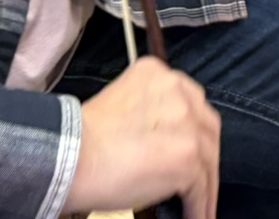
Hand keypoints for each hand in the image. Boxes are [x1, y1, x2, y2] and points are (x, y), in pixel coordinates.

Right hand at [66, 57, 220, 218]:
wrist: (70, 157)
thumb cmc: (84, 140)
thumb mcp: (123, 104)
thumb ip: (151, 110)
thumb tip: (167, 139)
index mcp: (158, 74)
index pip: (190, 105)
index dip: (193, 133)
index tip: (193, 150)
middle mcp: (177, 92)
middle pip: (206, 129)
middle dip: (205, 156)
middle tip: (199, 179)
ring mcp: (186, 124)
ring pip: (208, 160)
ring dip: (205, 186)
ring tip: (200, 205)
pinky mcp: (188, 156)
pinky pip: (202, 187)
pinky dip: (201, 206)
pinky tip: (196, 216)